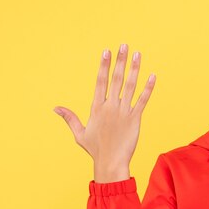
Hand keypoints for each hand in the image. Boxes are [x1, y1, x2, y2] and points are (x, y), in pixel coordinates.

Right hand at [54, 44, 155, 181]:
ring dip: (134, 69)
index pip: (100, 81)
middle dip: (119, 61)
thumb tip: (55, 108)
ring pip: (130, 86)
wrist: (111, 163)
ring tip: (137, 54)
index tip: (106, 51)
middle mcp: (110, 107)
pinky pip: (143, 100)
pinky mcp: (136, 119)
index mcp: (96, 107)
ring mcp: (124, 112)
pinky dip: (148, 88)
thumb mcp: (79, 133)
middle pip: (115, 79)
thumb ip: (70, 118)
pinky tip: (153, 76)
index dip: (103, 65)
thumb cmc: (96, 150)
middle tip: (123, 45)